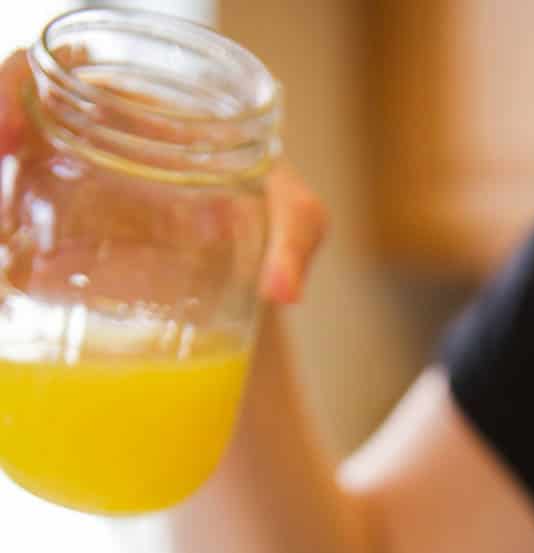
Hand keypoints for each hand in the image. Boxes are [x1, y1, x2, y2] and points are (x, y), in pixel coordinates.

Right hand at [0, 48, 325, 303]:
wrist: (255, 273)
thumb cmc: (269, 214)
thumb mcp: (290, 212)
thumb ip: (295, 233)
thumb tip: (284, 290)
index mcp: (138, 106)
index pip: (56, 72)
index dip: (13, 88)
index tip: (5, 131)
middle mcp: (96, 141)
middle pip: (20, 124)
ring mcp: (77, 195)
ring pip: (18, 182)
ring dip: (2, 204)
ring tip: (1, 236)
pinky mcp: (70, 250)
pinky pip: (25, 241)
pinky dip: (15, 256)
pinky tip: (12, 279)